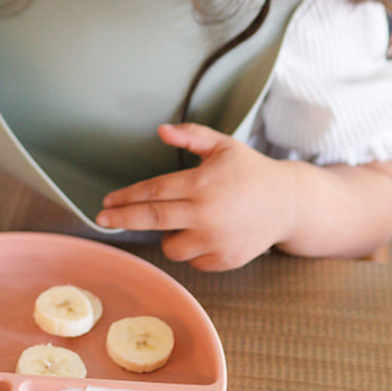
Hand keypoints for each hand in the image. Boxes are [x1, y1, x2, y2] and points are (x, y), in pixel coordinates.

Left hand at [96, 123, 295, 270]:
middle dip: (122, 219)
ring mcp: (216, 240)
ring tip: (182, 220)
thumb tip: (160, 130)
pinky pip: (193, 260)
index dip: (126, 197)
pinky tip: (205, 233)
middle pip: (152, 219)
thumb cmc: (250, 171)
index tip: (106, 202)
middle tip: (102, 220)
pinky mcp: (225, 260)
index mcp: (202, 183)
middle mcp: (206, 213)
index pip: (153, 191)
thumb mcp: (222, 145)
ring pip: (170, 247)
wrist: (288, 204)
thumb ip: (191, 135)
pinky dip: (192, 249)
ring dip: (166, 235)